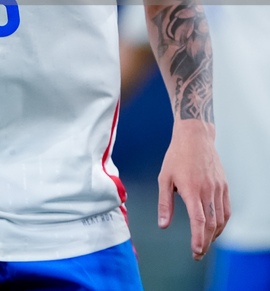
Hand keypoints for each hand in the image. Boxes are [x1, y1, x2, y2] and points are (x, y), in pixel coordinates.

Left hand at [158, 119, 229, 259]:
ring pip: (221, 219)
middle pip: (212, 225)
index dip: (198, 239)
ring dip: (214, 235)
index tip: (195, 251)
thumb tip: (163, 225)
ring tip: (204, 243)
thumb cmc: (176, 156)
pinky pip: (226, 210)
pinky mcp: (224, 185)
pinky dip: (222, 223)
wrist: (195, 136)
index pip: (199, 221)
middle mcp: (208, 190)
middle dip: (205, 243)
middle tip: (198, 253)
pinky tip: (214, 228)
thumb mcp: (164, 178)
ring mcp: (218, 188)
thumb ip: (164, 203)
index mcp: (192, 189)